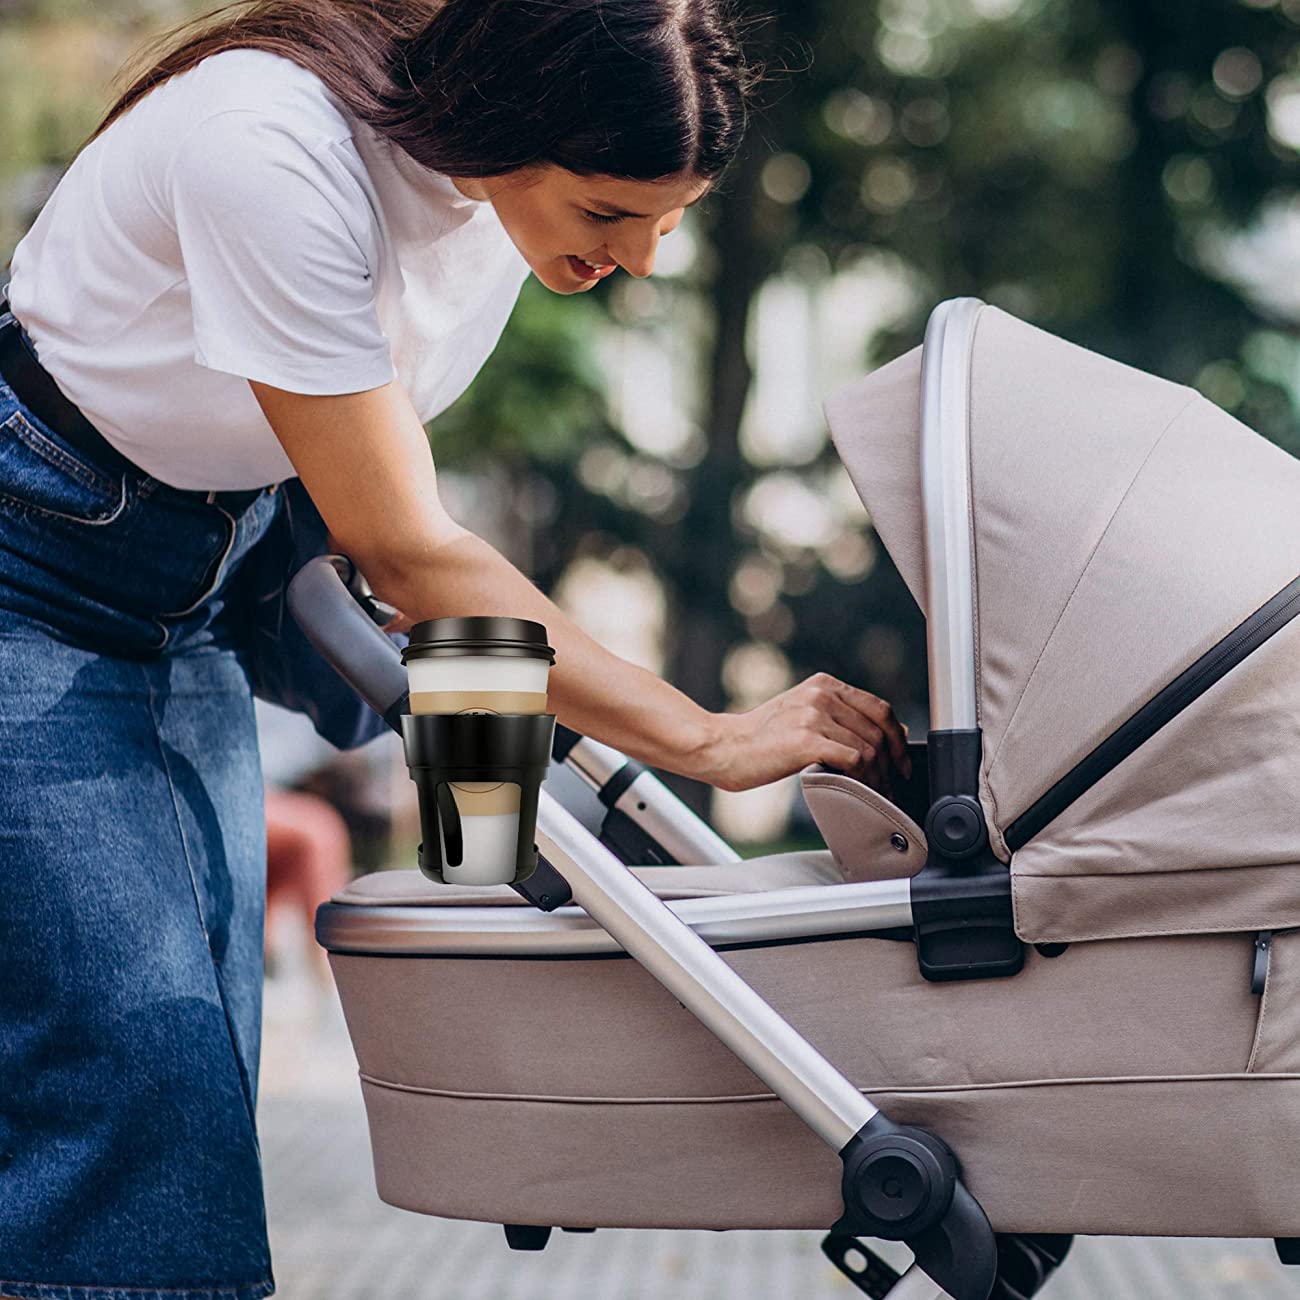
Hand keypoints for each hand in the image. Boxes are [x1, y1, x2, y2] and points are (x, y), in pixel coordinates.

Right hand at [695, 672, 910, 796]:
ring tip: (877, 793)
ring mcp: (813, 716)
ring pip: (869, 747)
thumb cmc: (760, 739)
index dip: (897, 738)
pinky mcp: (806, 740)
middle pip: (878, 729)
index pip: (879, 708)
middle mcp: (821, 695)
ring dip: (879, 776)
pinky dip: (864, 779)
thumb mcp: (802, 716)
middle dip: (892, 762)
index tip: (901, 761)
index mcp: (823, 685)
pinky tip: (861, 790)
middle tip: (893, 785)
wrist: (723, 747)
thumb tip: (887, 734)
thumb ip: (839, 719)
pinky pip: (853, 760)